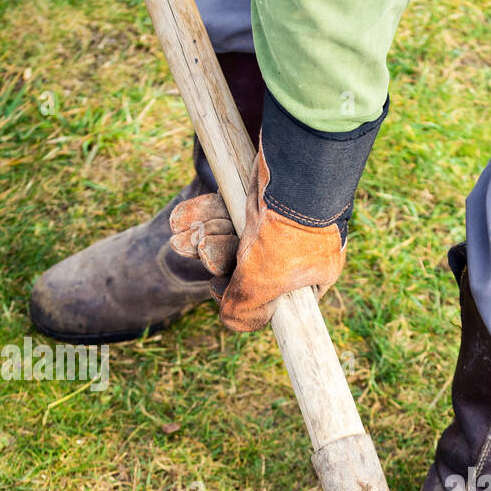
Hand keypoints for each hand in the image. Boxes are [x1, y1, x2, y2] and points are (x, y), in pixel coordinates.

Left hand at [169, 146, 344, 332]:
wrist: (297, 167)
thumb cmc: (287, 232)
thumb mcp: (262, 282)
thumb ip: (245, 307)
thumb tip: (232, 322)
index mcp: (311, 275)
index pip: (274, 298)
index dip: (244, 296)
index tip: (220, 289)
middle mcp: (297, 249)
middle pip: (247, 265)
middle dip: (212, 258)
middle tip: (187, 250)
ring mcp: (279, 220)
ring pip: (233, 237)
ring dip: (202, 237)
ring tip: (179, 235)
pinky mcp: (261, 194)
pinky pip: (229, 211)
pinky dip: (204, 215)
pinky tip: (181, 219)